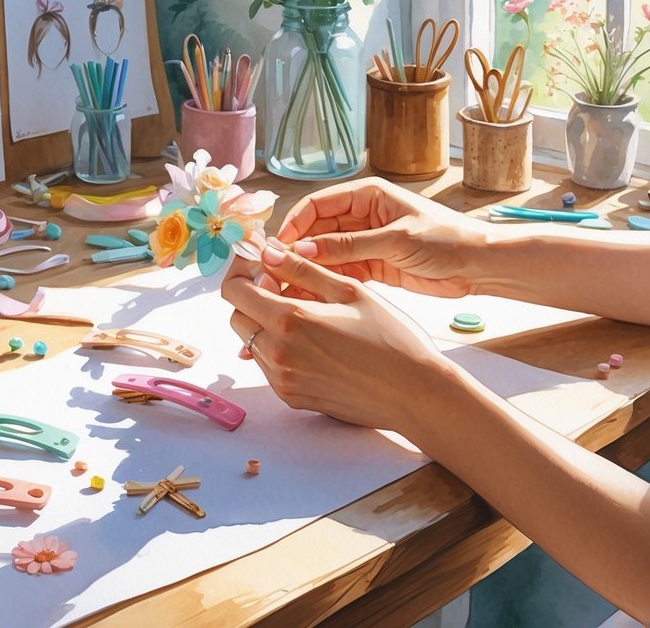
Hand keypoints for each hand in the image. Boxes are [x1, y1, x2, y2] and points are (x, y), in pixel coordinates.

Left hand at [221, 242, 455, 433]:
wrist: (416, 394)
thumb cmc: (391, 338)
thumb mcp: (349, 291)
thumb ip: (302, 269)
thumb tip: (267, 251)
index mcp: (289, 322)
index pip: (234, 291)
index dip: (241, 270)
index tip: (257, 261)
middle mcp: (278, 354)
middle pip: (237, 317)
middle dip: (252, 296)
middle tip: (284, 285)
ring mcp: (282, 380)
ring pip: (251, 342)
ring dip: (265, 323)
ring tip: (304, 314)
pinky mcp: (291, 397)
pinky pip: (268, 365)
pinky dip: (278, 348)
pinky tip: (312, 341)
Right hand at [275, 177, 493, 297]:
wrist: (481, 266)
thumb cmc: (447, 240)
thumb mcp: (395, 240)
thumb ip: (349, 245)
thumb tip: (304, 251)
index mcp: (366, 195)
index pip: (317, 205)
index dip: (294, 225)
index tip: (277, 248)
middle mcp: (361, 215)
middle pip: (316, 231)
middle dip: (296, 251)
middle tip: (276, 274)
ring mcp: (366, 241)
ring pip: (325, 254)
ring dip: (309, 269)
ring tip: (288, 289)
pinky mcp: (373, 265)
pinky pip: (341, 271)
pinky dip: (327, 282)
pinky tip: (312, 296)